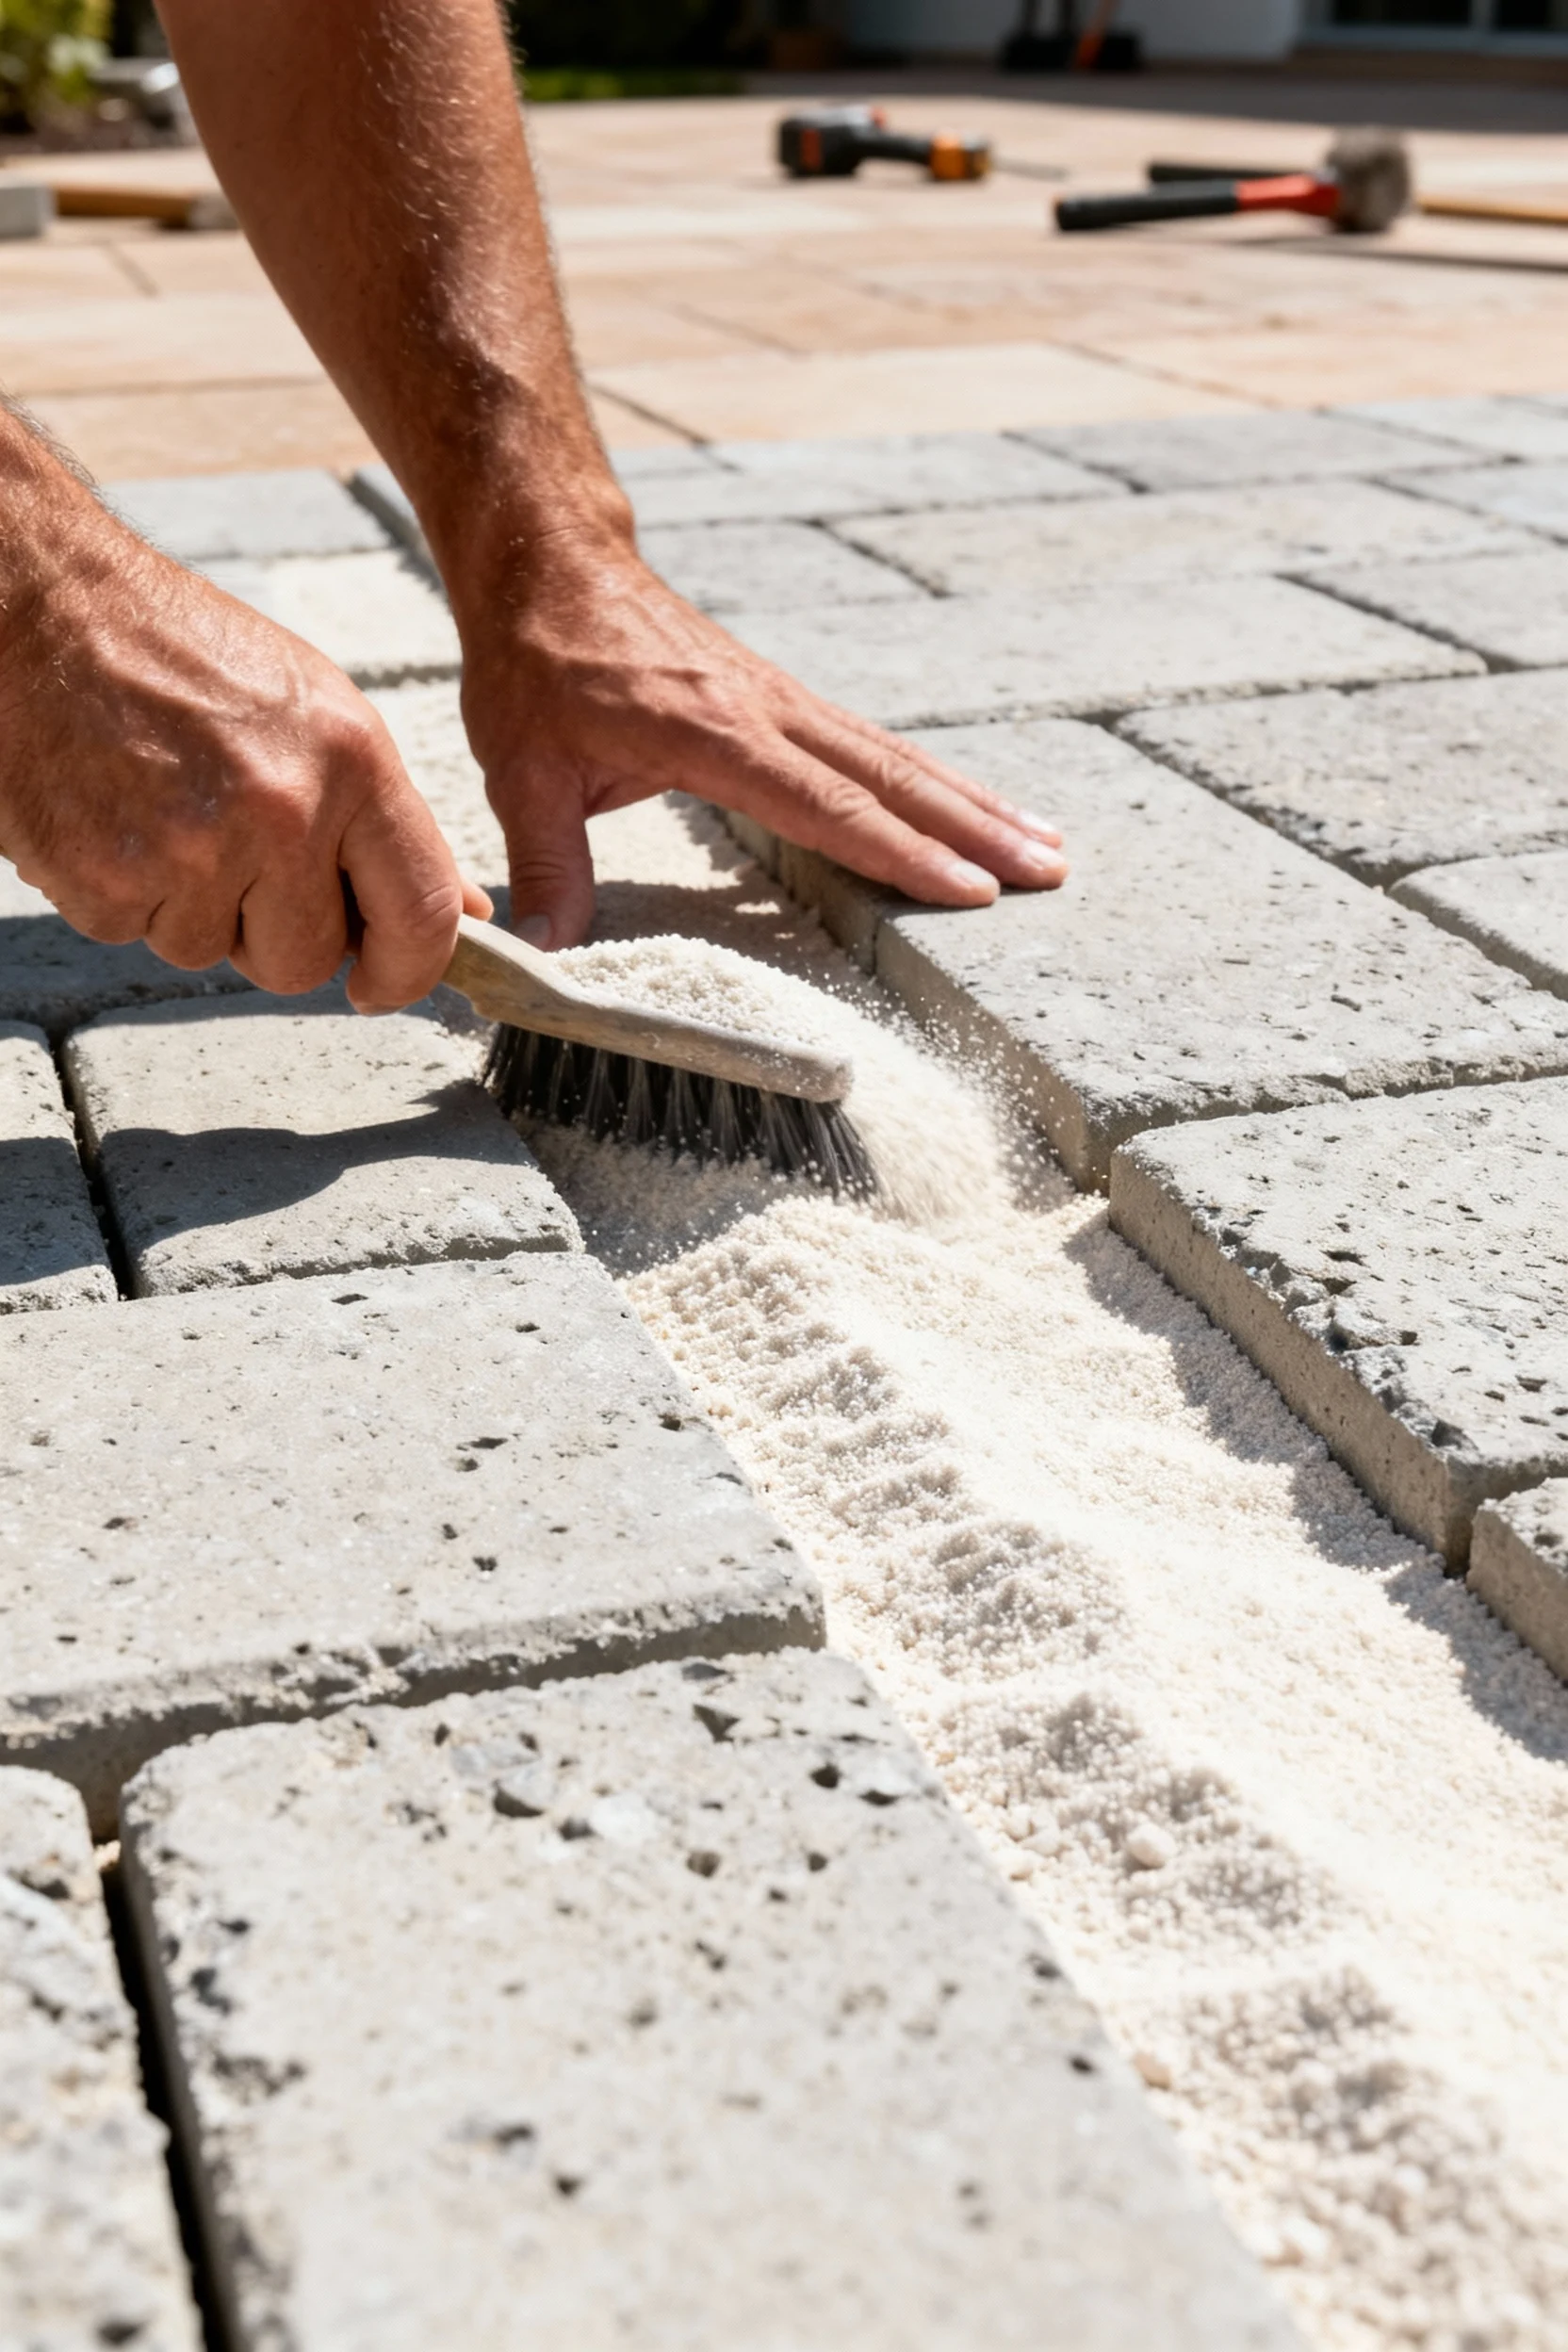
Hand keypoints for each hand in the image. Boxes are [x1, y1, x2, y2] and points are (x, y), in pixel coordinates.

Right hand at [0, 503, 486, 1011]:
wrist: (46, 610)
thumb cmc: (184, 654)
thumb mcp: (319, 714)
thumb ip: (386, 821)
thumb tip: (458, 910)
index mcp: (352, 764)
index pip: (419, 913)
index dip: (409, 972)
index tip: (383, 986)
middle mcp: (279, 811)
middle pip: (305, 963)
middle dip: (276, 936)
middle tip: (238, 863)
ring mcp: (188, 852)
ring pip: (211, 954)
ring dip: (193, 908)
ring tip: (168, 814)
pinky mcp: (105, 880)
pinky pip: (135, 936)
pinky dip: (126, 895)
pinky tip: (117, 818)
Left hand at [457, 543, 1065, 948]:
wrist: (551, 559)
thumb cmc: (535, 664)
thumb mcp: (519, 771)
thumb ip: (546, 866)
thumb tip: (540, 958)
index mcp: (711, 733)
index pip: (823, 803)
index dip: (898, 852)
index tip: (968, 891)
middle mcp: (765, 711)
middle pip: (889, 777)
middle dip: (975, 830)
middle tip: (1052, 872)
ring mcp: (782, 700)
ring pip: (896, 758)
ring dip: (975, 805)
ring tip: (1049, 847)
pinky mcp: (783, 699)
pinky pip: (874, 747)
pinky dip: (933, 783)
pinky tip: (973, 811)